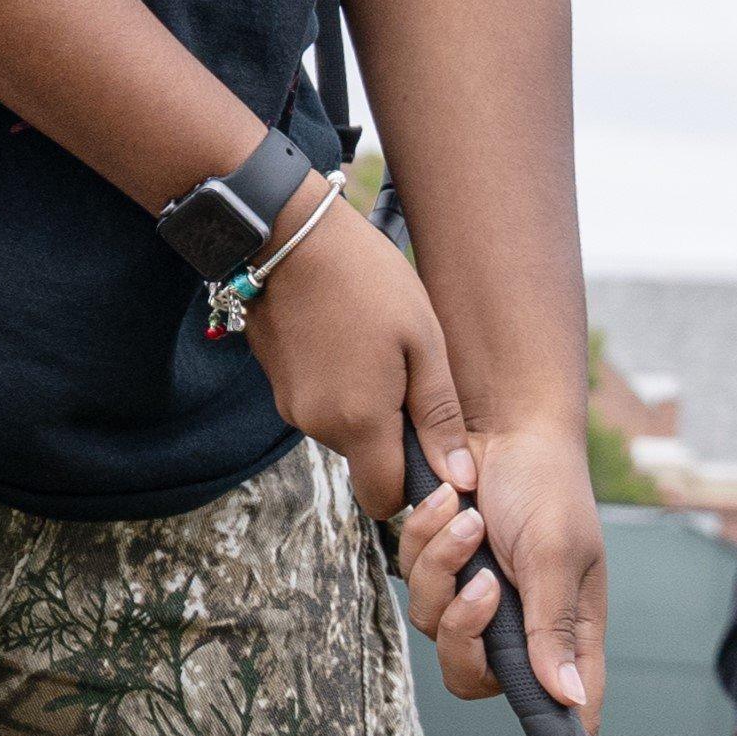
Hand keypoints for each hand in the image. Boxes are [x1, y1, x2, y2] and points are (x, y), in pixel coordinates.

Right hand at [243, 181, 464, 540]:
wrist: (290, 235)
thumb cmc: (368, 280)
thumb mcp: (423, 341)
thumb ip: (440, 416)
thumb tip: (460, 480)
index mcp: (360, 422)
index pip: (384, 500)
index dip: (410, 484)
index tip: (428, 443)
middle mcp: (319, 426)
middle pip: (364, 462)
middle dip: (390, 435)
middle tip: (409, 376)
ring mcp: (291, 406)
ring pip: (341, 431)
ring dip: (365, 406)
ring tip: (378, 348)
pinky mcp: (276, 383)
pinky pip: (318, 404)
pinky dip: (339, 386)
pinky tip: (349, 339)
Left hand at [398, 415, 603, 735]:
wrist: (503, 421)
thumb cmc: (547, 485)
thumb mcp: (556, 554)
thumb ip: (552, 628)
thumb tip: (567, 700)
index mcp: (564, 633)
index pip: (565, 717)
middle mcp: (520, 628)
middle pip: (474, 678)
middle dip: (464, 634)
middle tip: (480, 583)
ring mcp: (476, 601)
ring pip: (433, 628)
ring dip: (442, 568)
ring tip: (467, 514)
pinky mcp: (440, 573)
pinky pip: (411, 584)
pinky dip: (423, 542)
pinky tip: (447, 501)